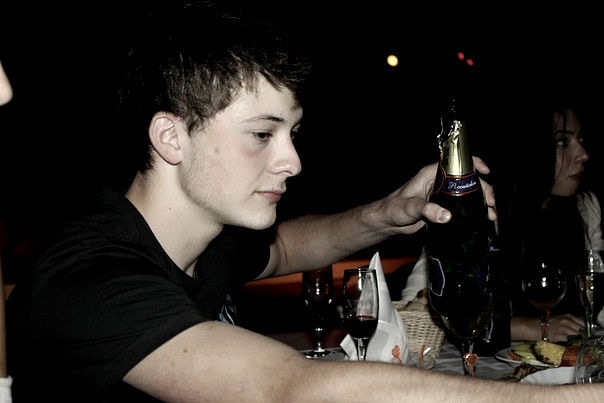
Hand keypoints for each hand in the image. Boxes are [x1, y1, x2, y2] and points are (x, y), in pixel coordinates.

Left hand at [380, 157, 495, 234]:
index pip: (455, 163)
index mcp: (431, 175)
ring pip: (467, 195)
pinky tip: (483, 220)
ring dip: (480, 204)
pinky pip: (461, 208)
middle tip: (491, 203)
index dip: (472, 164)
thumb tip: (447, 216)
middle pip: (467, 181)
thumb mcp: (410, 208)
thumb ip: (427, 210)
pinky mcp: (443, 208)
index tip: (486, 171)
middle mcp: (439, 183)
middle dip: (482, 190)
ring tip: (491, 215)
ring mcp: (442, 196)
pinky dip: (473, 213)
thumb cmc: (394, 209)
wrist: (387, 222)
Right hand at [545, 313, 585, 342]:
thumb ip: (570, 319)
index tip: (583, 328)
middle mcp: (567, 322)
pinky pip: (568, 339)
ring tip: (568, 335)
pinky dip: (566, 339)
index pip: (581, 321)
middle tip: (577, 332)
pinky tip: (562, 337)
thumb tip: (580, 323)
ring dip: (573, 335)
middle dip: (579, 331)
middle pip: (580, 328)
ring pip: (575, 334)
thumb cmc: (548, 321)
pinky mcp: (561, 336)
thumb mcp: (560, 317)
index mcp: (567, 316)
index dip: (583, 325)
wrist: (538, 327)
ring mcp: (564, 330)